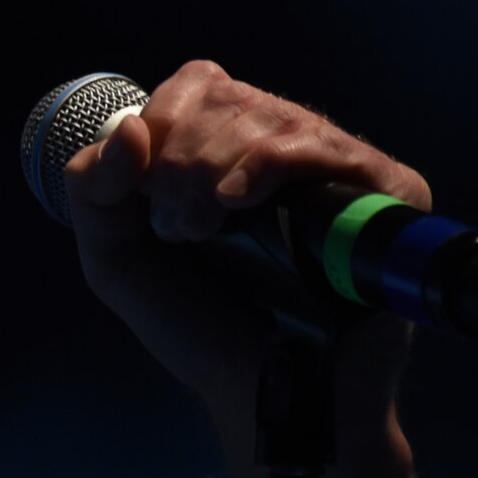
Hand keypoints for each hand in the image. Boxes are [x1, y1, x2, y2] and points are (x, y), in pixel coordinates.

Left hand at [61, 61, 428, 477]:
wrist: (256, 390)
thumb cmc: (196, 325)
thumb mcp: (115, 256)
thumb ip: (94, 189)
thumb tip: (129, 128)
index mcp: (224, 146)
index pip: (192, 86)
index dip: (160, 127)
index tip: (144, 196)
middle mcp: (282, 145)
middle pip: (223, 96)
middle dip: (180, 159)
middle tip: (179, 228)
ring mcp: (335, 167)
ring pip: (268, 116)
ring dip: (214, 168)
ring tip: (204, 231)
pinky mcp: (383, 192)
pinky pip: (324, 147)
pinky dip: (269, 163)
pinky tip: (239, 199)